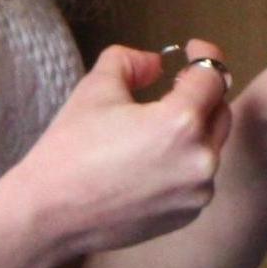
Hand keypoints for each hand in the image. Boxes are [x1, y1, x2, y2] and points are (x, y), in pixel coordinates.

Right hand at [9, 42, 230, 264]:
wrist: (46, 214)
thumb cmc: (69, 148)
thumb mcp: (97, 87)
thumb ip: (133, 61)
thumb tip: (157, 64)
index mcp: (181, 123)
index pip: (213, 78)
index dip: (205, 57)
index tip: (193, 51)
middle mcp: (200, 160)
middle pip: (220, 111)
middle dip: (202, 94)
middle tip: (176, 86)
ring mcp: (196, 193)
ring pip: (211, 146)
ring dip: (195, 130)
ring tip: (158, 126)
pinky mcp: (186, 216)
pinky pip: (198, 178)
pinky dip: (186, 162)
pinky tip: (153, 160)